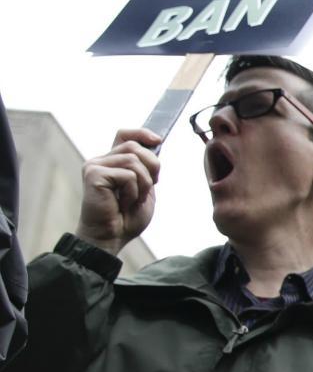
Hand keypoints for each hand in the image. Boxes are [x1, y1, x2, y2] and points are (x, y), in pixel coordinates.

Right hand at [75, 132, 162, 253]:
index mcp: (112, 162)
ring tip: (132, 200)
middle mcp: (101, 160)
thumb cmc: (126, 218)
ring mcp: (95, 166)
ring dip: (143, 185)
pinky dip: (133, 192)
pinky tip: (122, 204)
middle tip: (147, 189)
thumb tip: (156, 146)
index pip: (125, 135)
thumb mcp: (144, 189)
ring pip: (134, 161)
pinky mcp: (93, 174)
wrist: (111, 237)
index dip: (142, 133)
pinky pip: (128, 175)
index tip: (159, 140)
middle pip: (135, 147)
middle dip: (152, 167)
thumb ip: (146, 169)